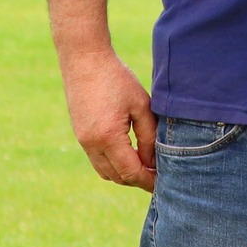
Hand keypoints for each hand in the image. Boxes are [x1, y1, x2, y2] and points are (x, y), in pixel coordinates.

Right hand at [61, 47, 157, 190]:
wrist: (85, 62)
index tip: (166, 184)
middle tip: (161, 180)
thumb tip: (153, 162)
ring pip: (105, 171)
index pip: (130, 172)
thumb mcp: (142, 106)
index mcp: (108, 138)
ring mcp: (83, 141)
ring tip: (148, 170)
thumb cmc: (118, 80)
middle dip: (138, 181)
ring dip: (125, 175)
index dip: (148, 181)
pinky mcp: (81, 135)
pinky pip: (98, 160)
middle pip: (117, 176)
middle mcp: (91, 144)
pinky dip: (114, 165)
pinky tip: (132, 158)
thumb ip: (149, 136)